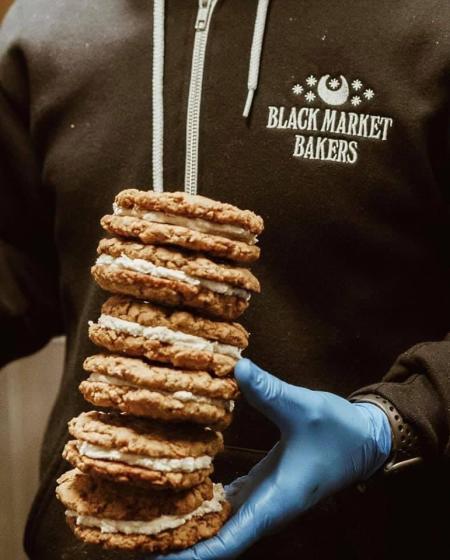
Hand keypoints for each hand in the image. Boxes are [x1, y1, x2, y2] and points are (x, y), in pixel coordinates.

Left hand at [151, 358, 390, 558]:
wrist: (365, 439)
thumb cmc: (340, 430)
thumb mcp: (304, 407)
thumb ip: (269, 391)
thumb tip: (236, 366)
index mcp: (275, 502)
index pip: (228, 542)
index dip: (193, 555)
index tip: (157, 558)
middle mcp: (266, 509)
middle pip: (216, 542)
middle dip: (180, 547)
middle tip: (137, 543)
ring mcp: (263, 500)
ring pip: (220, 527)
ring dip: (188, 529)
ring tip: (149, 524)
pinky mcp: (262, 486)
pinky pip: (226, 507)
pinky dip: (202, 508)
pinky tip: (179, 497)